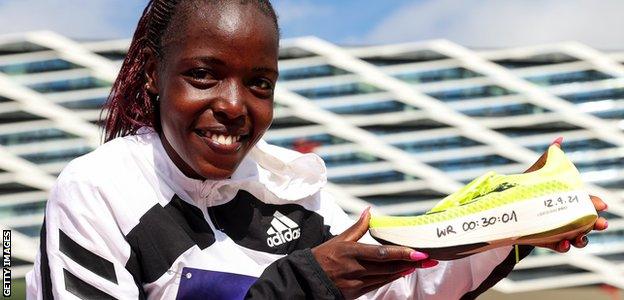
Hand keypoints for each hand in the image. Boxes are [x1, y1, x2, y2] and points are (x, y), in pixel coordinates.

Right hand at [312, 208, 437, 298]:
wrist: (307, 280)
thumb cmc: (323, 257)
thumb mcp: (339, 239)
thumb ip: (358, 226)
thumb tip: (370, 210)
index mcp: (350, 252)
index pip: (382, 254)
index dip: (402, 254)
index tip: (418, 252)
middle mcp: (355, 269)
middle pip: (389, 267)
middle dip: (411, 263)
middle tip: (428, 258)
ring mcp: (357, 283)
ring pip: (386, 277)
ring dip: (405, 271)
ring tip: (420, 264)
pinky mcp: (357, 292)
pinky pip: (379, 284)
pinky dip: (393, 278)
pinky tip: (403, 272)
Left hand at [525, 137, 608, 252]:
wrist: (509, 209)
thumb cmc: (528, 189)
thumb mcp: (537, 173)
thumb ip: (549, 159)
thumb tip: (559, 141)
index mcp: (568, 202)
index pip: (586, 203)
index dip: (595, 204)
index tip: (602, 205)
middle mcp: (567, 217)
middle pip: (588, 223)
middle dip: (596, 224)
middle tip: (601, 224)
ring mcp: (559, 230)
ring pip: (578, 238)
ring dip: (582, 239)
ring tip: (580, 238)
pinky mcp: (547, 241)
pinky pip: (558, 247)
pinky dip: (562, 247)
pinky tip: (562, 244)